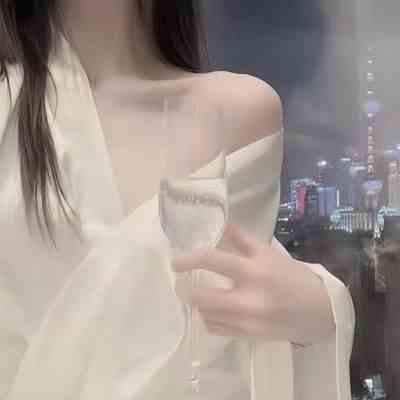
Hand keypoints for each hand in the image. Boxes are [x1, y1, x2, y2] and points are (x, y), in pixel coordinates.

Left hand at [172, 222, 334, 344]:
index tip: (175, 262)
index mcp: (254, 270)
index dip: (189, 259)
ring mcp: (248, 322)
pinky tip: (215, 311)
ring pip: (206, 315)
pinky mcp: (249, 337)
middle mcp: (248, 298)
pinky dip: (210, 319)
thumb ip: (242, 239)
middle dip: (186, 291)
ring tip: (202, 296)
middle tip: (182, 285)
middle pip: (202, 297)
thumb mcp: (270, 253)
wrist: (320, 311)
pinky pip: (217, 329)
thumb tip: (220, 225)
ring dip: (199, 305)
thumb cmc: (293, 277)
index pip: (212, 261)